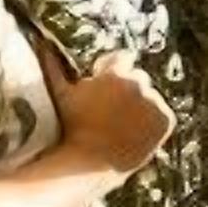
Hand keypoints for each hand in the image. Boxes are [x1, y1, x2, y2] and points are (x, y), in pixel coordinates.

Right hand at [57, 51, 172, 174]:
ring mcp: (155, 102)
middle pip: (137, 78)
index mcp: (115, 74)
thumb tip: (41, 43)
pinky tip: (135, 131)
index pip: (122, 57)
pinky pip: (161, 114)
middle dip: (126, 88)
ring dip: (140, 104)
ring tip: (122, 122)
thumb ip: (53, 65)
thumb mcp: (60, 94)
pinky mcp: (166, 120)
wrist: (92, 163)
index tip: (105, 80)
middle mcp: (139, 84)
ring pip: (150, 97)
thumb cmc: (71, 128)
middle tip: (111, 107)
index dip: (112, 69)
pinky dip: (153, 120)